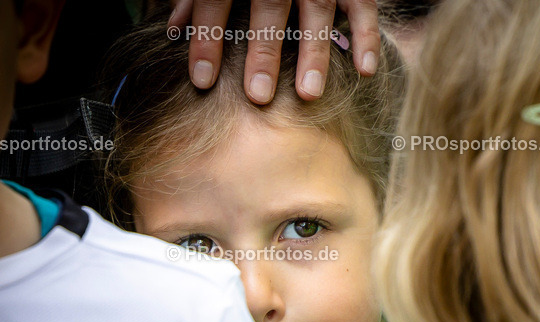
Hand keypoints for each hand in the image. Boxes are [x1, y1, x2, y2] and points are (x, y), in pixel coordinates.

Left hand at [169, 0, 380, 102]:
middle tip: (258, 95)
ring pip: (317, 9)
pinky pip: (362, 7)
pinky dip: (366, 37)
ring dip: (313, 53)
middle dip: (263, 51)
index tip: (202, 80)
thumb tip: (173, 30)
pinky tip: (364, 70)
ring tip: (307, 94)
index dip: (208, 37)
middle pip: (269, 6)